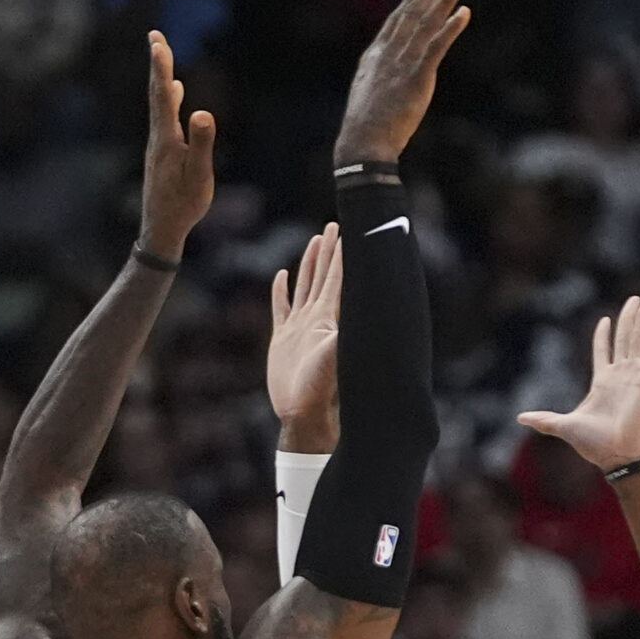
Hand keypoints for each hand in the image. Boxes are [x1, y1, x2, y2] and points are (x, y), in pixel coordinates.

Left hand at [140, 31, 215, 255]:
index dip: (161, 68)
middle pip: (156, 93)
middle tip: (155, 35)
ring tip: (162, 54)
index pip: (163, 97)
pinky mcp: (163, 151)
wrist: (162, 228)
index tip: (157, 42)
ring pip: (158, 103)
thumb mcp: (199, 176)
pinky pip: (164, 115)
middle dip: (158, 63)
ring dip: (161, 76)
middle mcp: (158, 137)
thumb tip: (203, 113)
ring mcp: (159, 143)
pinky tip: (174, 92)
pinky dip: (167, 97)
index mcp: (167, 139)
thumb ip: (202, 144)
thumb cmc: (184, 205)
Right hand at [267, 223, 342, 448]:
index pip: (337, 280)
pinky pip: (281, 308)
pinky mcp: (283, 339)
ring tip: (315, 241)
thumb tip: (357, 320)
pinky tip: (283, 276)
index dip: (342, 256)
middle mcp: (315, 319)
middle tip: (334, 226)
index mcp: (328, 319)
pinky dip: (282, 291)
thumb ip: (341, 339)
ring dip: (310, 264)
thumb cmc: (319, 390)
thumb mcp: (334, 359)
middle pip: (322, 276)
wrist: (302, 412)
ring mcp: (299, 327)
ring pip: (305, 286)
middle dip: (329, 251)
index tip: (348, 233)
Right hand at [333, 0, 470, 166]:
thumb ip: (377, 78)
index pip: (395, 23)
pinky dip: (451, 27)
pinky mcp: (417, 77)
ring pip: (426, 24)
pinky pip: (437, 46)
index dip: (408, 2)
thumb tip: (383, 76)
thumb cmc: (365, 126)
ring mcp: (402, 64)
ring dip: (444, 1)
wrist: (363, 142)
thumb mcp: (366, 95)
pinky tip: (464, 12)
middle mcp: (389, 54)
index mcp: (375, 58)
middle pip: (412, 15)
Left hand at [518, 291, 639, 473]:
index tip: (604, 319)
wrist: (619, 457)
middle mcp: (621, 375)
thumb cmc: (595, 445)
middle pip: (626, 337)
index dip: (603, 335)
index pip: (603, 351)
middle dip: (631, 316)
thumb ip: (545, 419)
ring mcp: (637, 374)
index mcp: (602, 382)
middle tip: (638, 297)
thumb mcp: (564, 426)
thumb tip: (521, 418)